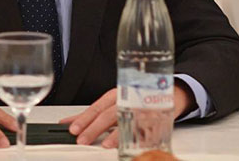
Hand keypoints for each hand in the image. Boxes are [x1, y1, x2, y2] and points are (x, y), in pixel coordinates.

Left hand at [58, 83, 195, 148]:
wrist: (171, 91)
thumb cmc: (136, 97)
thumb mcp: (113, 102)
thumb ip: (92, 114)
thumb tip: (68, 122)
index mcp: (115, 95)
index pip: (96, 107)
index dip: (84, 118)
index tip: (73, 128)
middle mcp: (127, 101)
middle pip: (108, 115)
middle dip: (94, 128)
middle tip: (82, 139)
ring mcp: (142, 111)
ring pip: (127, 123)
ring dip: (115, 135)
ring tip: (104, 144)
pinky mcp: (156, 120)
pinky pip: (146, 131)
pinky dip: (137, 140)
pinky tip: (129, 146)